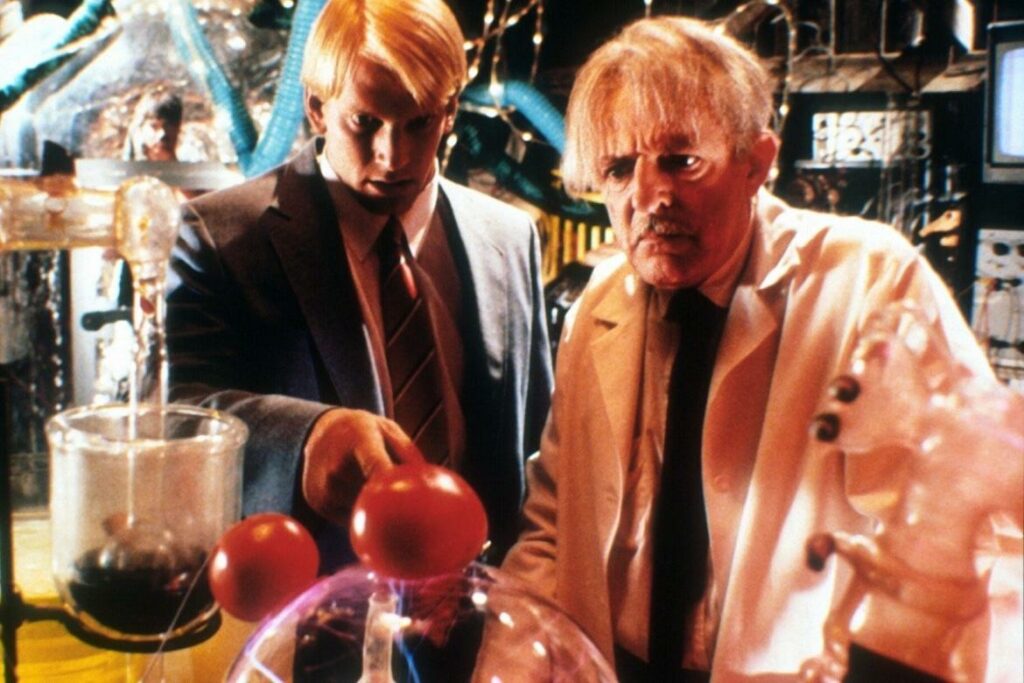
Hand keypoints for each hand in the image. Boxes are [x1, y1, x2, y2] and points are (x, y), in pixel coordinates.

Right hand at [302, 408, 423, 524]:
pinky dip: (360, 512)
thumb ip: (408, 453)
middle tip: (409, 506)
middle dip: (390, 500)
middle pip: (372, 493)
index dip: (391, 481)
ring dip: (374, 507)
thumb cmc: (364, 432)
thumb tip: (429, 480)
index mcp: (359, 440)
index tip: (407, 495)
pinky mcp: (318, 503)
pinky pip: (349, 518)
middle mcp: (337, 465)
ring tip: (376, 490)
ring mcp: (325, 487)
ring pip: (362, 509)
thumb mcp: (387, 429)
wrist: (320, 432)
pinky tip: (360, 496)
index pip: (375, 464)